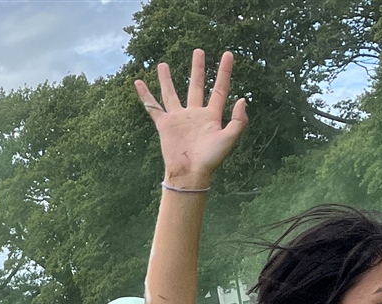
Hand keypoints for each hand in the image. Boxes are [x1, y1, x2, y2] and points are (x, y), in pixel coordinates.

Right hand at [134, 49, 246, 184]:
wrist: (190, 173)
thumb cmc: (211, 159)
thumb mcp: (229, 139)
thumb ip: (238, 120)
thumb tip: (243, 99)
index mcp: (211, 115)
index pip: (219, 89)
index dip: (225, 71)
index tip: (228, 54)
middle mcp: (194, 114)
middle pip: (196, 85)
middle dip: (197, 68)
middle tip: (198, 51)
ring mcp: (178, 118)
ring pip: (172, 93)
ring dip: (167, 79)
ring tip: (163, 64)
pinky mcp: (164, 125)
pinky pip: (153, 107)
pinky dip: (145, 96)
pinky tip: (139, 83)